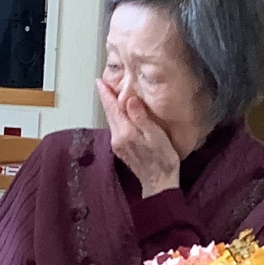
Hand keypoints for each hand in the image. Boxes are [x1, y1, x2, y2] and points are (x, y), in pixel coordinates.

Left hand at [98, 77, 180, 196]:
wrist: (159, 183)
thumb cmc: (163, 159)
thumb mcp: (156, 136)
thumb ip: (141, 118)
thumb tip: (129, 100)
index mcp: (126, 132)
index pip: (113, 108)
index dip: (106, 94)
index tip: (100, 81)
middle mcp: (117, 138)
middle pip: (109, 113)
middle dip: (106, 98)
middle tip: (102, 84)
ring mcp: (117, 145)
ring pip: (111, 121)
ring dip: (110, 107)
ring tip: (110, 95)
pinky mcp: (121, 149)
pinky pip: (115, 128)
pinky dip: (115, 117)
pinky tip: (119, 114)